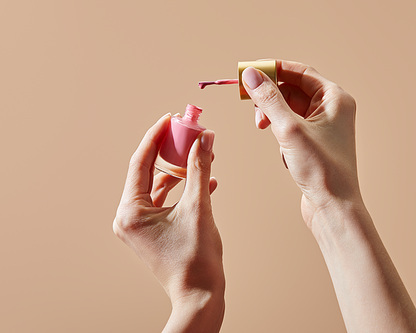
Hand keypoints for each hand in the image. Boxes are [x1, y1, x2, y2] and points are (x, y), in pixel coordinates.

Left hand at [113, 114, 223, 331]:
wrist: (200, 294)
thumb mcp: (199, 207)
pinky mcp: (151, 230)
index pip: (140, 162)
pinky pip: (165, 201)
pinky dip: (182, 190)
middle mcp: (128, 217)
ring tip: (202, 156)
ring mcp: (139, 225)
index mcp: (131, 211)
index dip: (156, 137)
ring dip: (180, 171)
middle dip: (171, 153)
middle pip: (149, 172)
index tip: (170, 119)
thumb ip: (200, 169)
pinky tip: (206, 182)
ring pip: (159, 186)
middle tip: (188, 133)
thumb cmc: (196, 259)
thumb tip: (205, 139)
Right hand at [242, 60, 359, 231]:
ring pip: (289, 110)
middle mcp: (332, 109)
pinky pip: (291, 128)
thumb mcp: (290, 129)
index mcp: (335, 98)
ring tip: (271, 135)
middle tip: (255, 112)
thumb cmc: (320, 168)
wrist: (333, 206)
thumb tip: (250, 74)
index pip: (299, 72)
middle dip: (271, 100)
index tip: (248, 73)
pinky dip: (282, 136)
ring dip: (275, 120)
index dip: (272, 70)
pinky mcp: (315, 143)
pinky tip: (287, 155)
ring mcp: (324, 126)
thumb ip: (269, 99)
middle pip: (292, 90)